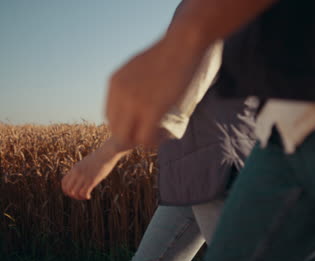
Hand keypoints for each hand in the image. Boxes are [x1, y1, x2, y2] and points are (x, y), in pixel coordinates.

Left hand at [61, 138, 130, 199]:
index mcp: (75, 168)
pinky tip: (89, 196)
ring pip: (74, 193)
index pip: (63, 183)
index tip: (74, 191)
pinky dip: (85, 197)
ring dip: (79, 197)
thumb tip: (83, 174)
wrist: (107, 153)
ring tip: (85, 196)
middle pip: (67, 190)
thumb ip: (82, 169)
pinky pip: (84, 193)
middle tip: (80, 195)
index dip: (67, 190)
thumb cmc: (100, 157)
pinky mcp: (92, 180)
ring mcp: (84, 177)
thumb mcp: (87, 163)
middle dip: (72, 195)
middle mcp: (77, 173)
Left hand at [106, 30, 208, 146]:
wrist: (183, 44)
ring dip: (144, 141)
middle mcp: (120, 93)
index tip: (143, 125)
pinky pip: (146, 138)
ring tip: (160, 133)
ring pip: (129, 138)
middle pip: (117, 130)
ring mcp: (134, 102)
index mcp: (115, 82)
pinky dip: (154, 141)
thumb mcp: (140, 66)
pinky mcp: (152, 109)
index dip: (126, 125)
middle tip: (152, 131)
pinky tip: (165, 134)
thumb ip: (133, 82)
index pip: (110, 116)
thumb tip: (140, 97)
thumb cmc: (169, 52)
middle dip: (133, 136)